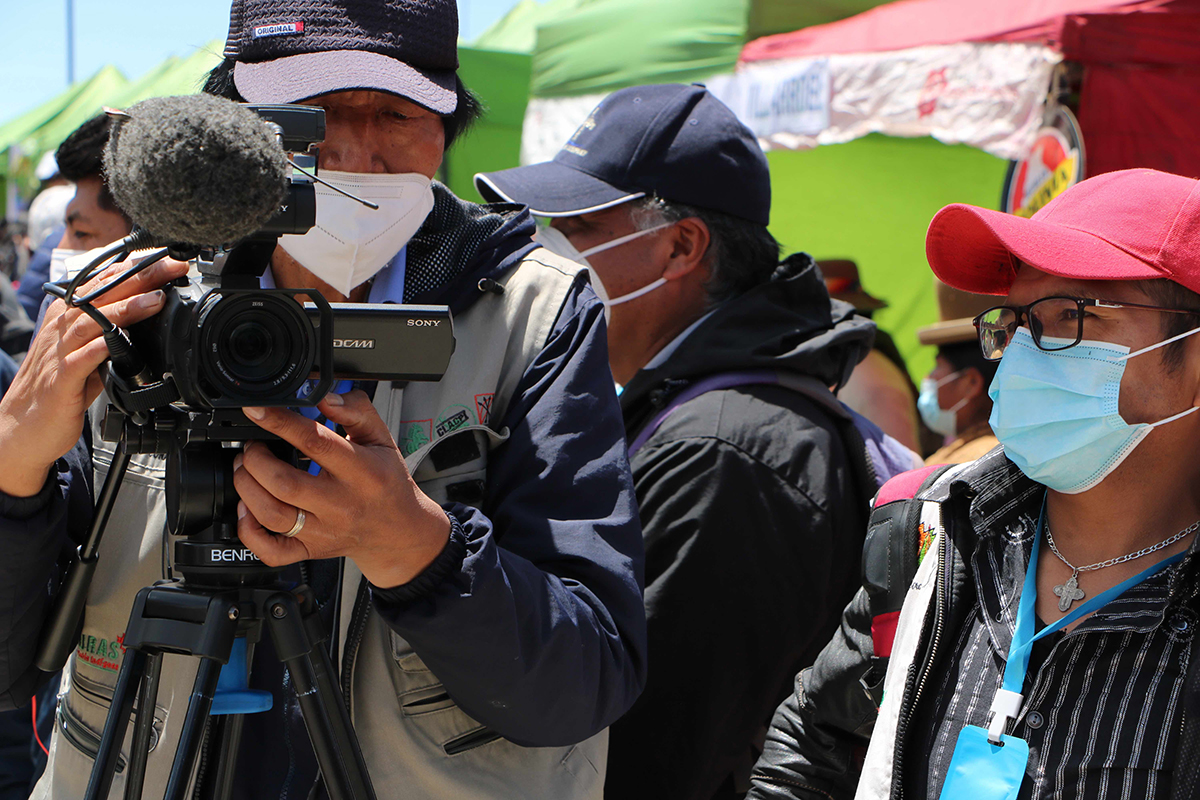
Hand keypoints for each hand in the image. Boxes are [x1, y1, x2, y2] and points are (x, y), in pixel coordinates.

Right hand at [0, 256, 189, 496]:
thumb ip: (111, 334)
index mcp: (69, 317)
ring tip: (156, 299)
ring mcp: (59, 351)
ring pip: (92, 319)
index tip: (168, 261)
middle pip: (102, 293)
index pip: (104, 282)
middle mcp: (61, 328)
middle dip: (139, 278)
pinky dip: (102, 346)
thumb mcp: (88, 353)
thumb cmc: (59, 389)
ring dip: (125, 307)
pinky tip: (120, 340)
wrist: (23, 428)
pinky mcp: (61, 378)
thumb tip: (147, 318)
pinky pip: (82, 357)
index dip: (136, 268)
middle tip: (172, 268)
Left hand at [233, 390, 450, 588]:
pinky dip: (249, 531)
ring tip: (246, 469)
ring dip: (246, 488)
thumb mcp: (381, 439)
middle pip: (284, 483)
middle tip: (252, 446)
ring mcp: (324, 532)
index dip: (280, 423)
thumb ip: (356, 411)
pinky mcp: (311, 551)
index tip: (257, 410)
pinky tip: (248, 510)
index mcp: (361, 472)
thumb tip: (325, 397)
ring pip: (271, 515)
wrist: (400, 532)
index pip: (315, 442)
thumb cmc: (387, 482)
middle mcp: (341, 505)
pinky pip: (271, 551)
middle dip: (256, 459)